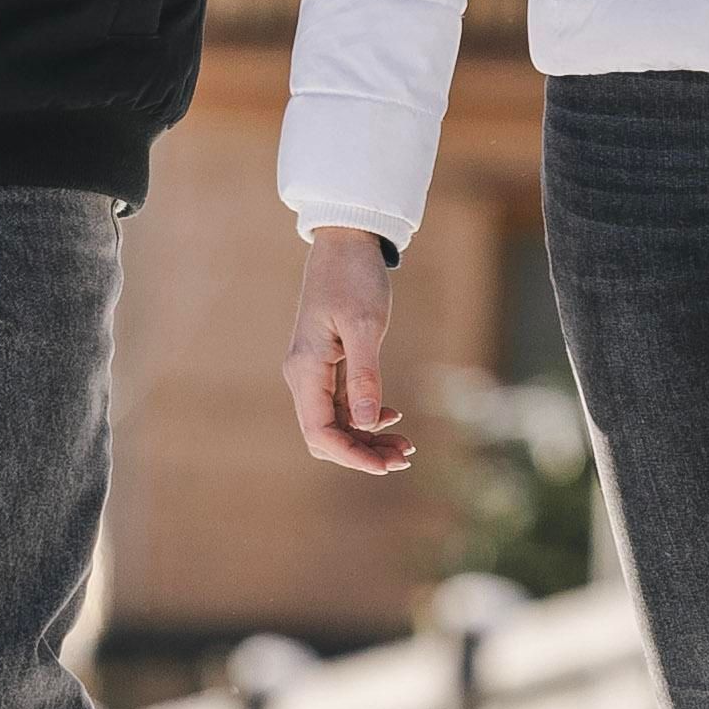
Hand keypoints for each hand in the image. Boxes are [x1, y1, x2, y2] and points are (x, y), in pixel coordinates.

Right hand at [284, 229, 409, 473]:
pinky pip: (342, 405)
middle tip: (405, 457)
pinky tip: (392, 416)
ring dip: (367, 438)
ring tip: (405, 446)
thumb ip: (365, 376)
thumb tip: (367, 423)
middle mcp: (303, 376)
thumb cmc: (354, 277)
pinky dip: (366, 417)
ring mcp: (313, 372)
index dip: (351, 455)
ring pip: (335, 423)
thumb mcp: (365, 326)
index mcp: (306, 369)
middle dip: (362, 452)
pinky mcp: (327, 365)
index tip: (386, 466)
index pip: (320, 432)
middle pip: (325, 435)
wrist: (346, 242)